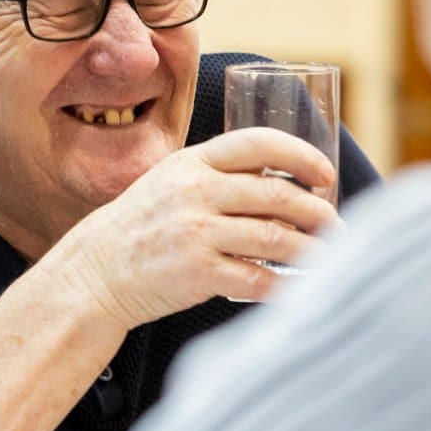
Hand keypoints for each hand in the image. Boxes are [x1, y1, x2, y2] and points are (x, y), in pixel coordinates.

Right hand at [61, 126, 340, 324]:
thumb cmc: (141, 228)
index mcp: (192, 162)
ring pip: (276, 238)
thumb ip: (218, 177)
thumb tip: (285, 187)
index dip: (301, 156)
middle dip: (317, 211)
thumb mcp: (170, 183)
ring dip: (313, 249)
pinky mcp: (198, 273)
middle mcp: (195, 192)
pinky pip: (259, 278)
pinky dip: (286, 285)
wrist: (95, 272)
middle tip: (335, 225)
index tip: (324, 174)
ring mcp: (196, 232)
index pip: (258, 144)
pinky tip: (299, 287)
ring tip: (331, 255)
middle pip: (278, 195)